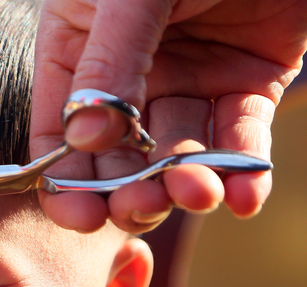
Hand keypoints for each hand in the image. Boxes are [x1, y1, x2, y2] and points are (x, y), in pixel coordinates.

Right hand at [30, 0, 306, 232]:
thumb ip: (108, 63)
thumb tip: (83, 138)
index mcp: (80, 46)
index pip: (60, 128)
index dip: (67, 179)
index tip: (82, 218)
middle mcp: (130, 72)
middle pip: (120, 154)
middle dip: (131, 188)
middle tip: (143, 208)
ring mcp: (188, 79)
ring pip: (180, 152)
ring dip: (189, 182)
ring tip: (200, 194)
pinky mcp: (246, 82)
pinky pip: (241, 137)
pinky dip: (244, 169)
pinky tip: (243, 195)